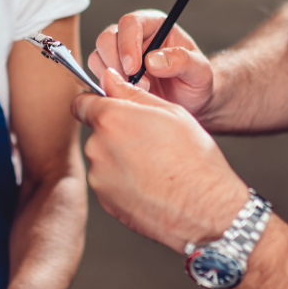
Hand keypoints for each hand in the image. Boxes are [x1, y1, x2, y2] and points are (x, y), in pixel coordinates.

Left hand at [70, 67, 249, 252]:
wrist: (205, 209)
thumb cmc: (194, 160)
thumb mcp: (170, 113)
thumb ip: (131, 94)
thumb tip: (109, 79)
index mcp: (112, 119)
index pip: (82, 104)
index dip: (96, 104)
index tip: (108, 109)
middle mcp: (98, 147)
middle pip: (97, 133)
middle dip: (116, 134)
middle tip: (149, 142)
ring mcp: (99, 178)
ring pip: (104, 159)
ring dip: (121, 159)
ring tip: (154, 167)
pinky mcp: (105, 202)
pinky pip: (110, 184)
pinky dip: (125, 183)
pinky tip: (151, 185)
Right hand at [89, 10, 215, 118]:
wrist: (189, 103)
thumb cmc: (195, 82)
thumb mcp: (199, 71)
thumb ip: (182, 61)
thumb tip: (153, 60)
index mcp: (154, 25)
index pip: (130, 23)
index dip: (127, 44)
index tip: (134, 69)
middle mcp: (132, 37)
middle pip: (107, 38)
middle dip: (116, 64)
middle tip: (136, 85)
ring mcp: (118, 55)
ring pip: (98, 57)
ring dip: (111, 78)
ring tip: (136, 92)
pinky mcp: (111, 74)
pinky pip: (96, 77)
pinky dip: (106, 88)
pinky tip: (126, 96)